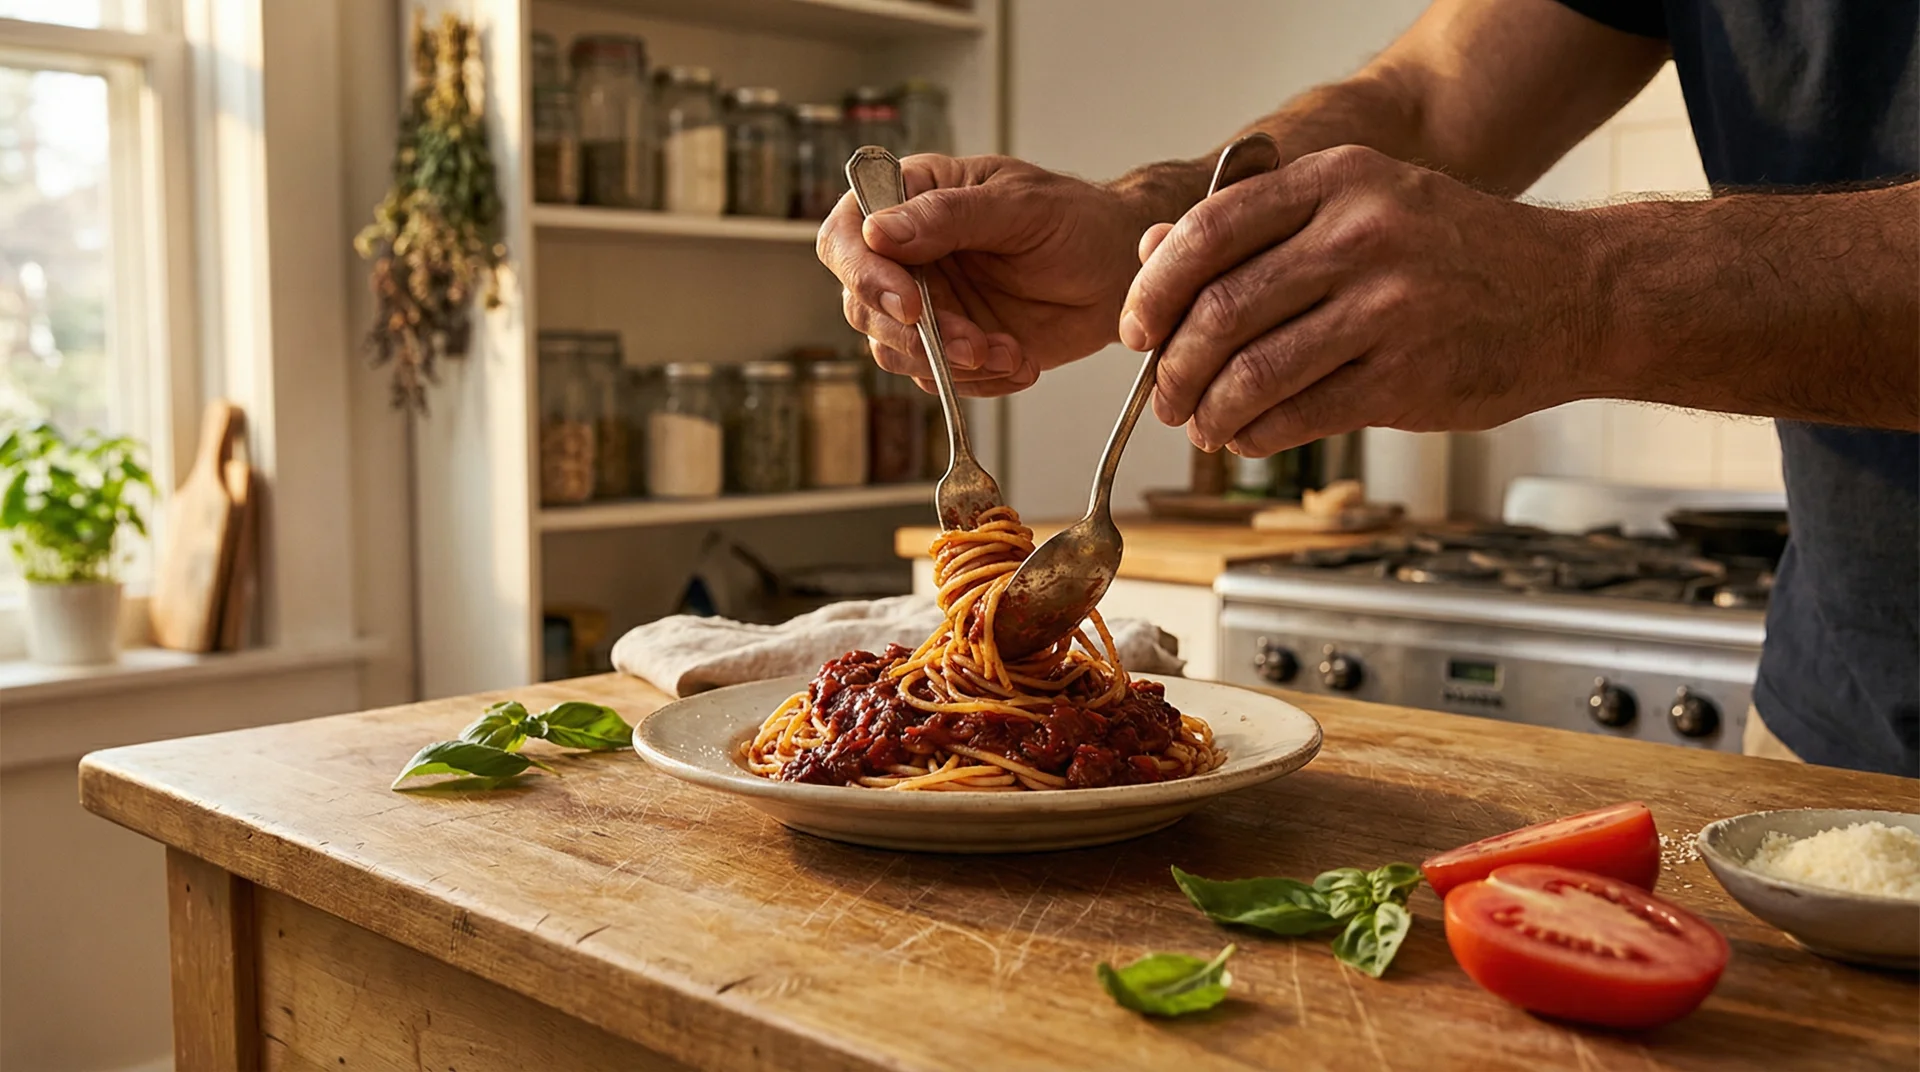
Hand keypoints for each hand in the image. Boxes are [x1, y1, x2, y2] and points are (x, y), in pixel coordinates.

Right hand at [817, 154, 1163, 396]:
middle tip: (973, 344)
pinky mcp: (950, 348)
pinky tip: (1019, 361)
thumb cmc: (1075, 221)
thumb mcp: (1019, 206)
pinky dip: (979, 381)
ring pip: (893, 351)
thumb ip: (948, 216)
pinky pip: (937, 381)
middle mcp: (907, 254)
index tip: (912, 303)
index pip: (849, 236)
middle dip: (917, 335)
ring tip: (1009, 351)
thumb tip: (879, 231)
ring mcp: (927, 304)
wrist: (1119, 274)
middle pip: (861, 305)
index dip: (866, 275)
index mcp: (912, 199)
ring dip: (950, 364)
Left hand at [1123, 145, 1600, 453]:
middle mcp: (1361, 237)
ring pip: (1252, 372)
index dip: (1154, 288)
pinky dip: (1255, 435)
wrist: (1574, 294)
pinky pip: (1299, 415)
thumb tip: (1151, 251)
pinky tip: (1247, 437)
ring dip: (1208, 411)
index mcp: (1339, 183)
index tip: (1136, 327)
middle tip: (1162, 393)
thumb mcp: (1361, 208)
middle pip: (1220, 310)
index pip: (1208, 230)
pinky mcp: (1405, 377)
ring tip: (1201, 424)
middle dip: (1173, 365)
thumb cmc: (1456, 255)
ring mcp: (1386, 308)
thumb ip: (1257, 228)